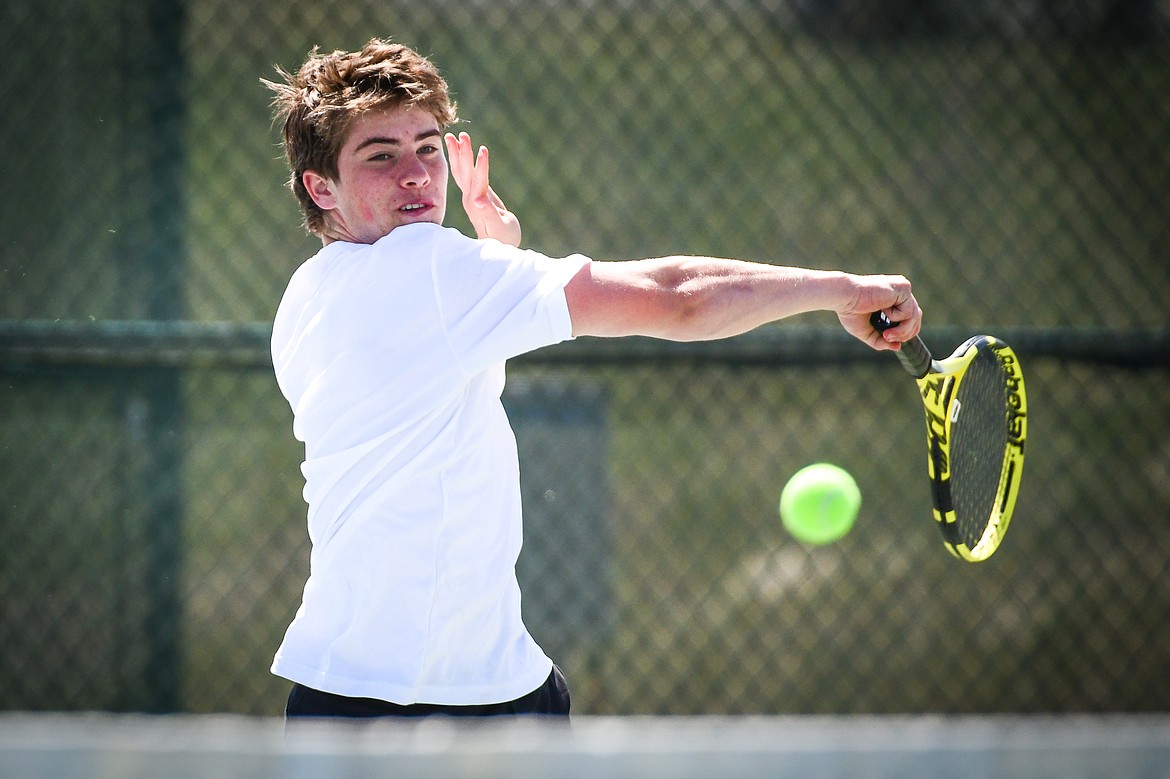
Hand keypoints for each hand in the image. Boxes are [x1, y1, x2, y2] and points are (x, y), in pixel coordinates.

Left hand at [444, 131, 521, 246]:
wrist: (495, 249)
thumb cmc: (502, 239)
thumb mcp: (500, 226)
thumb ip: (489, 213)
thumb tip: (479, 201)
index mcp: (477, 204)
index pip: (478, 181)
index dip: (481, 165)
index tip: (483, 149)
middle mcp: (470, 198)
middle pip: (463, 172)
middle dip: (462, 152)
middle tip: (461, 134)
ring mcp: (470, 196)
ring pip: (461, 172)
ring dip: (458, 154)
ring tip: (455, 137)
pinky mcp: (474, 196)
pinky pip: (465, 175)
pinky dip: (462, 162)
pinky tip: (462, 152)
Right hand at [835, 274, 922, 350]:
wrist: (844, 296)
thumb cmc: (850, 310)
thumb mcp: (866, 331)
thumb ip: (880, 340)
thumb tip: (897, 347)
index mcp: (893, 299)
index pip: (910, 318)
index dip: (904, 332)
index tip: (888, 338)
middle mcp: (900, 293)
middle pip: (916, 318)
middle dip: (905, 333)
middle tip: (888, 338)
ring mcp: (903, 289)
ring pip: (915, 316)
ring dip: (902, 330)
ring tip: (886, 334)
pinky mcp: (903, 288)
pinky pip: (909, 310)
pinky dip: (897, 317)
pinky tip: (883, 310)